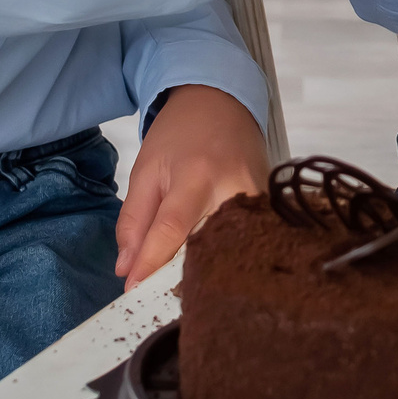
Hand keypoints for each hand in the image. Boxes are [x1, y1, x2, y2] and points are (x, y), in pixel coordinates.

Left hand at [115, 84, 266, 287]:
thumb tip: (127, 269)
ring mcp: (258, 198)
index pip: (171, 230)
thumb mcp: (146, 170)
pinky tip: (212, 267)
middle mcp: (233, 189)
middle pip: (207, 247)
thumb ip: (134, 219)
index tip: (133, 293)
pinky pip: (247, 239)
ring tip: (183, 287)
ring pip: (230, 248)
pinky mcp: (270, 204)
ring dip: (205, 270)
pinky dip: (227, 256)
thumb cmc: (179, 134)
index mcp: (195, 176)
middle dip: (180, 276)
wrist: (221, 100)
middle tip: (157, 298)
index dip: (151, 264)